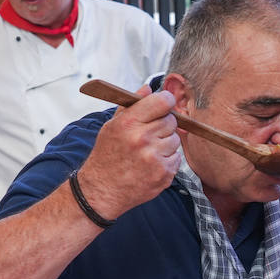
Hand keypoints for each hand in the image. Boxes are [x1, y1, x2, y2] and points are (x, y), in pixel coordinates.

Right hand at [75, 89, 182, 220]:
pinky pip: (176, 158)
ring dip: (165, 143)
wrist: (102, 190)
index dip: (166, 101)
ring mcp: (155, 158)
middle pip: (171, 121)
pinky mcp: (164, 174)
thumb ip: (131, 106)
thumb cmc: (106, 157)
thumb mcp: (111, 127)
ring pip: (175, 140)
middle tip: (149, 134)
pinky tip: (151, 164)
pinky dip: (167, 160)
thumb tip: (148, 88)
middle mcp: (142, 139)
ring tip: (147, 151)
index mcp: (129, 124)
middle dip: (163, 124)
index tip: (164, 104)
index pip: (162, 102)